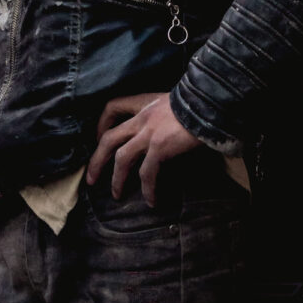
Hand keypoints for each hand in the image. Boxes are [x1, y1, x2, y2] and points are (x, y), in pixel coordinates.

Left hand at [86, 92, 202, 206]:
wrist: (210, 102)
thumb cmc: (198, 102)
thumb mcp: (174, 102)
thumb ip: (163, 114)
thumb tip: (163, 130)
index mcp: (145, 103)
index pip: (113, 106)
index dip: (102, 122)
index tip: (100, 136)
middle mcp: (142, 117)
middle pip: (109, 139)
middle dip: (97, 160)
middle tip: (92, 179)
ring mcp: (149, 133)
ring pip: (122, 158)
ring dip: (117, 179)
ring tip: (117, 195)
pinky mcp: (159, 147)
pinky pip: (147, 173)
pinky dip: (147, 189)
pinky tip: (152, 200)